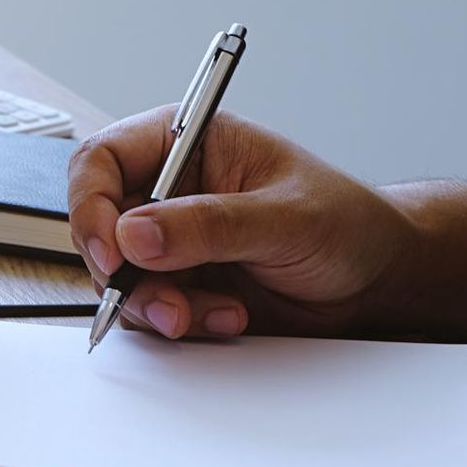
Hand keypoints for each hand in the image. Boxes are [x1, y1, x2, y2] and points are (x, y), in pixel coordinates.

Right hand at [67, 106, 417, 338]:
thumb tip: (135, 234)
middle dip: (123, 271)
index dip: (91, 204)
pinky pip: (146, 311)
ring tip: (213, 312)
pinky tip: (228, 317)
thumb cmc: (346, 224)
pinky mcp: (180, 286)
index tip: (113, 251)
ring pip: (118, 277)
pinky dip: (179, 324)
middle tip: (165, 299)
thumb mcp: (284, 217)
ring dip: (156, 305)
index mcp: (186, 143)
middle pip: (98, 225)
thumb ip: (209, 224)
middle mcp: (168, 190)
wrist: (375, 281)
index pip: (102, 159)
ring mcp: (170, 242)